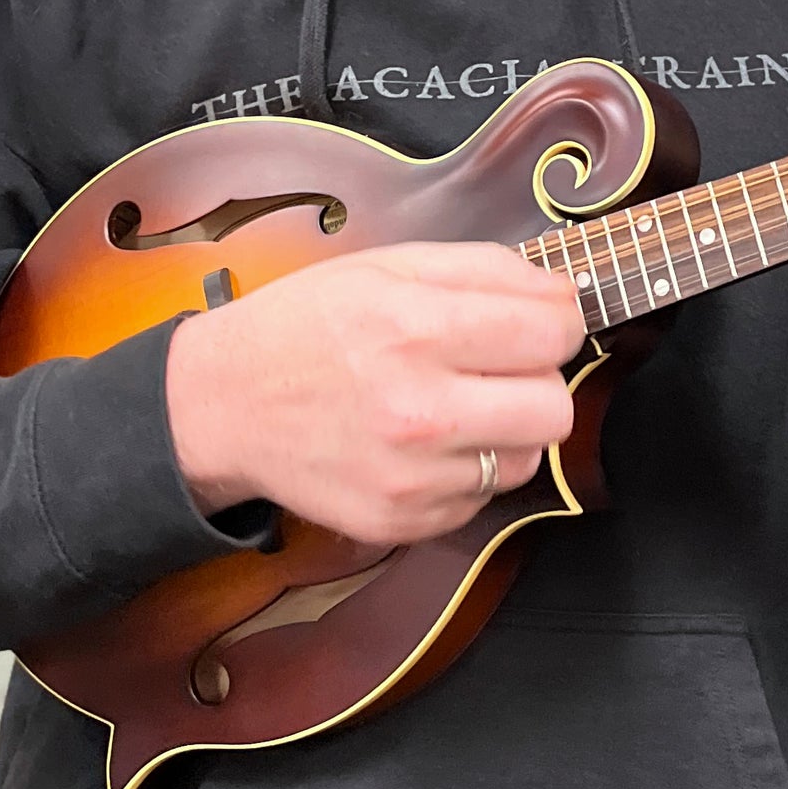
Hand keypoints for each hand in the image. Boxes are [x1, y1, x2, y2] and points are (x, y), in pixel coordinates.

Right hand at [164, 241, 586, 543]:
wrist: (223, 404)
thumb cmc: (308, 324)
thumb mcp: (389, 265)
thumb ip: (488, 269)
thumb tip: (564, 293)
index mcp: (417, 328)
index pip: (553, 334)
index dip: (558, 321)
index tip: (539, 322)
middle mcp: (418, 410)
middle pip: (556, 408)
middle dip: (540, 380)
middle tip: (500, 366)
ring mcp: (410, 477)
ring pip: (528, 459)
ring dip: (508, 431)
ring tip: (456, 404)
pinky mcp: (400, 523)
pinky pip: (481, 499)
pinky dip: (467, 471)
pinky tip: (425, 443)